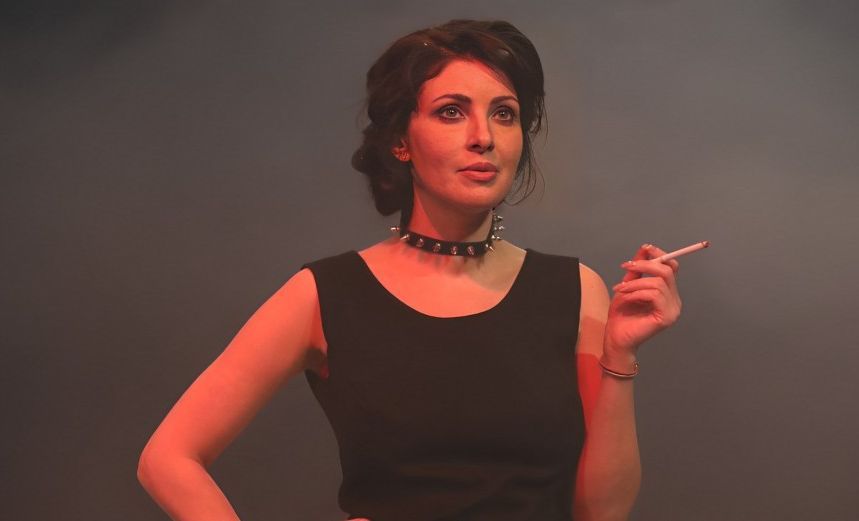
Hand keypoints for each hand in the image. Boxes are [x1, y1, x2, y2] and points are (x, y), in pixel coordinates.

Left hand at [603, 244, 681, 362]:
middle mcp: (674, 301)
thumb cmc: (621, 315)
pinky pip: (654, 295)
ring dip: (635, 283)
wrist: (616, 339)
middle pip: (668, 271)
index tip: (645, 248)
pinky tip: (626, 298)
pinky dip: (637, 293)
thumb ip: (637, 269)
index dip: (661, 255)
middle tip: (626, 267)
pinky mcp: (666, 317)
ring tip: (620, 289)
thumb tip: (645, 249)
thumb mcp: (628, 286)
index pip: (672, 268)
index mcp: (667, 293)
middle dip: (645, 265)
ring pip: (658, 283)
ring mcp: (672, 310)